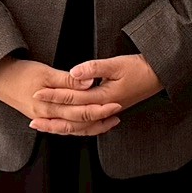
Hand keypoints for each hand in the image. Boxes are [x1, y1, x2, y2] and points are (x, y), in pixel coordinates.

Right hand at [0, 57, 115, 134]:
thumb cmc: (21, 73)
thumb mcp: (45, 72)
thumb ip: (68, 80)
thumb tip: (88, 83)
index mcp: (50, 106)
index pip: (81, 111)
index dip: (100, 108)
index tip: (116, 103)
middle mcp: (48, 116)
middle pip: (79, 122)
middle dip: (99, 119)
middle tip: (116, 112)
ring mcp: (44, 118)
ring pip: (72, 128)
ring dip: (90, 126)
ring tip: (107, 122)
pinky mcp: (42, 116)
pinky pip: (63, 126)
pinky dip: (76, 127)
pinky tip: (85, 125)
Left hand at [35, 54, 160, 135]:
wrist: (159, 75)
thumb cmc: (140, 68)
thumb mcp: (117, 64)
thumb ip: (94, 69)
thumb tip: (74, 73)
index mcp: (103, 97)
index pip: (73, 97)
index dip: (54, 95)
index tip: (37, 92)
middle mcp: (103, 108)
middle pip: (73, 118)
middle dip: (52, 118)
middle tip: (32, 120)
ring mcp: (107, 112)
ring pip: (80, 126)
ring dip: (61, 127)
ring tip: (44, 127)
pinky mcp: (110, 111)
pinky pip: (89, 125)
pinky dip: (76, 128)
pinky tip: (67, 127)